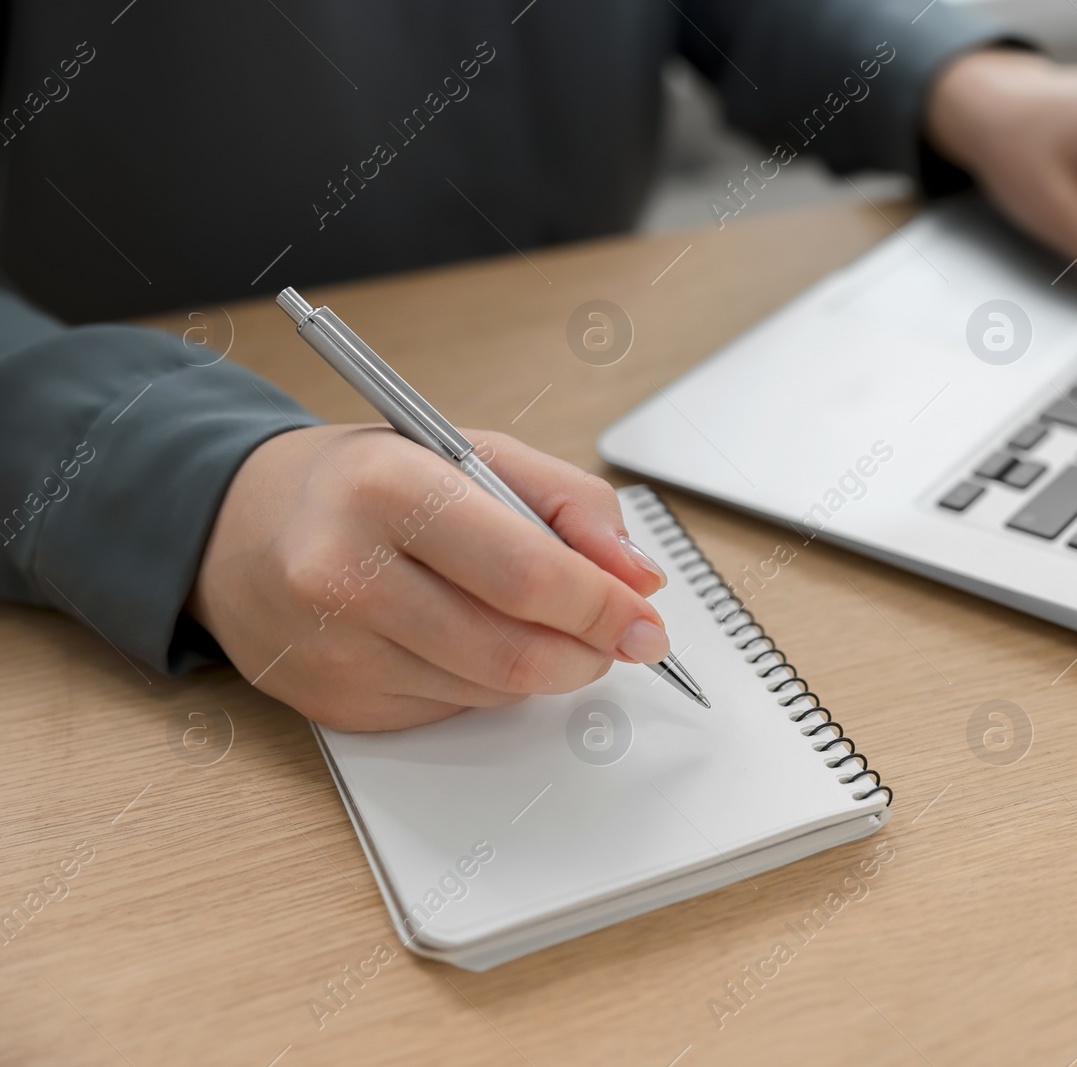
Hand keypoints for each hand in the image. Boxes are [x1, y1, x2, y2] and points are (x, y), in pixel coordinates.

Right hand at [186, 426, 671, 730]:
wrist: (237, 526)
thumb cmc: (367, 483)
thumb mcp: (472, 454)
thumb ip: (571, 503)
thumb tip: (637, 577)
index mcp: (387, 489)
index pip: (527, 574)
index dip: (603, 606)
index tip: (645, 620)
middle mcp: (344, 572)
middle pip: (514, 651)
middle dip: (588, 652)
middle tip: (616, 638)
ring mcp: (332, 649)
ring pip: (491, 692)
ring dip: (542, 668)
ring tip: (534, 622)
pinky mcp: (333, 703)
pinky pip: (452, 711)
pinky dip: (485, 684)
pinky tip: (461, 638)